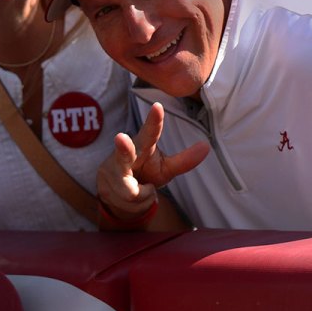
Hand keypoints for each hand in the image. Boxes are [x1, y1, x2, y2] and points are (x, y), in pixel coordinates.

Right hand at [96, 102, 209, 222]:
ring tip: (143, 189)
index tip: (157, 106)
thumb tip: (206, 147)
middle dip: (123, 148)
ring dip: (143, 195)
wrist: (117, 193)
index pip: (149, 133)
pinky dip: (138, 204)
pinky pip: (129, 204)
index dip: (154, 121)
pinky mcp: (104, 187)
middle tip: (121, 137)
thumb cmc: (145, 174)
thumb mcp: (166, 169)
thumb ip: (184, 160)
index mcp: (142, 146)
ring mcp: (112, 172)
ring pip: (133, 192)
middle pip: (124, 153)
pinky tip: (132, 198)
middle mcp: (124, 156)